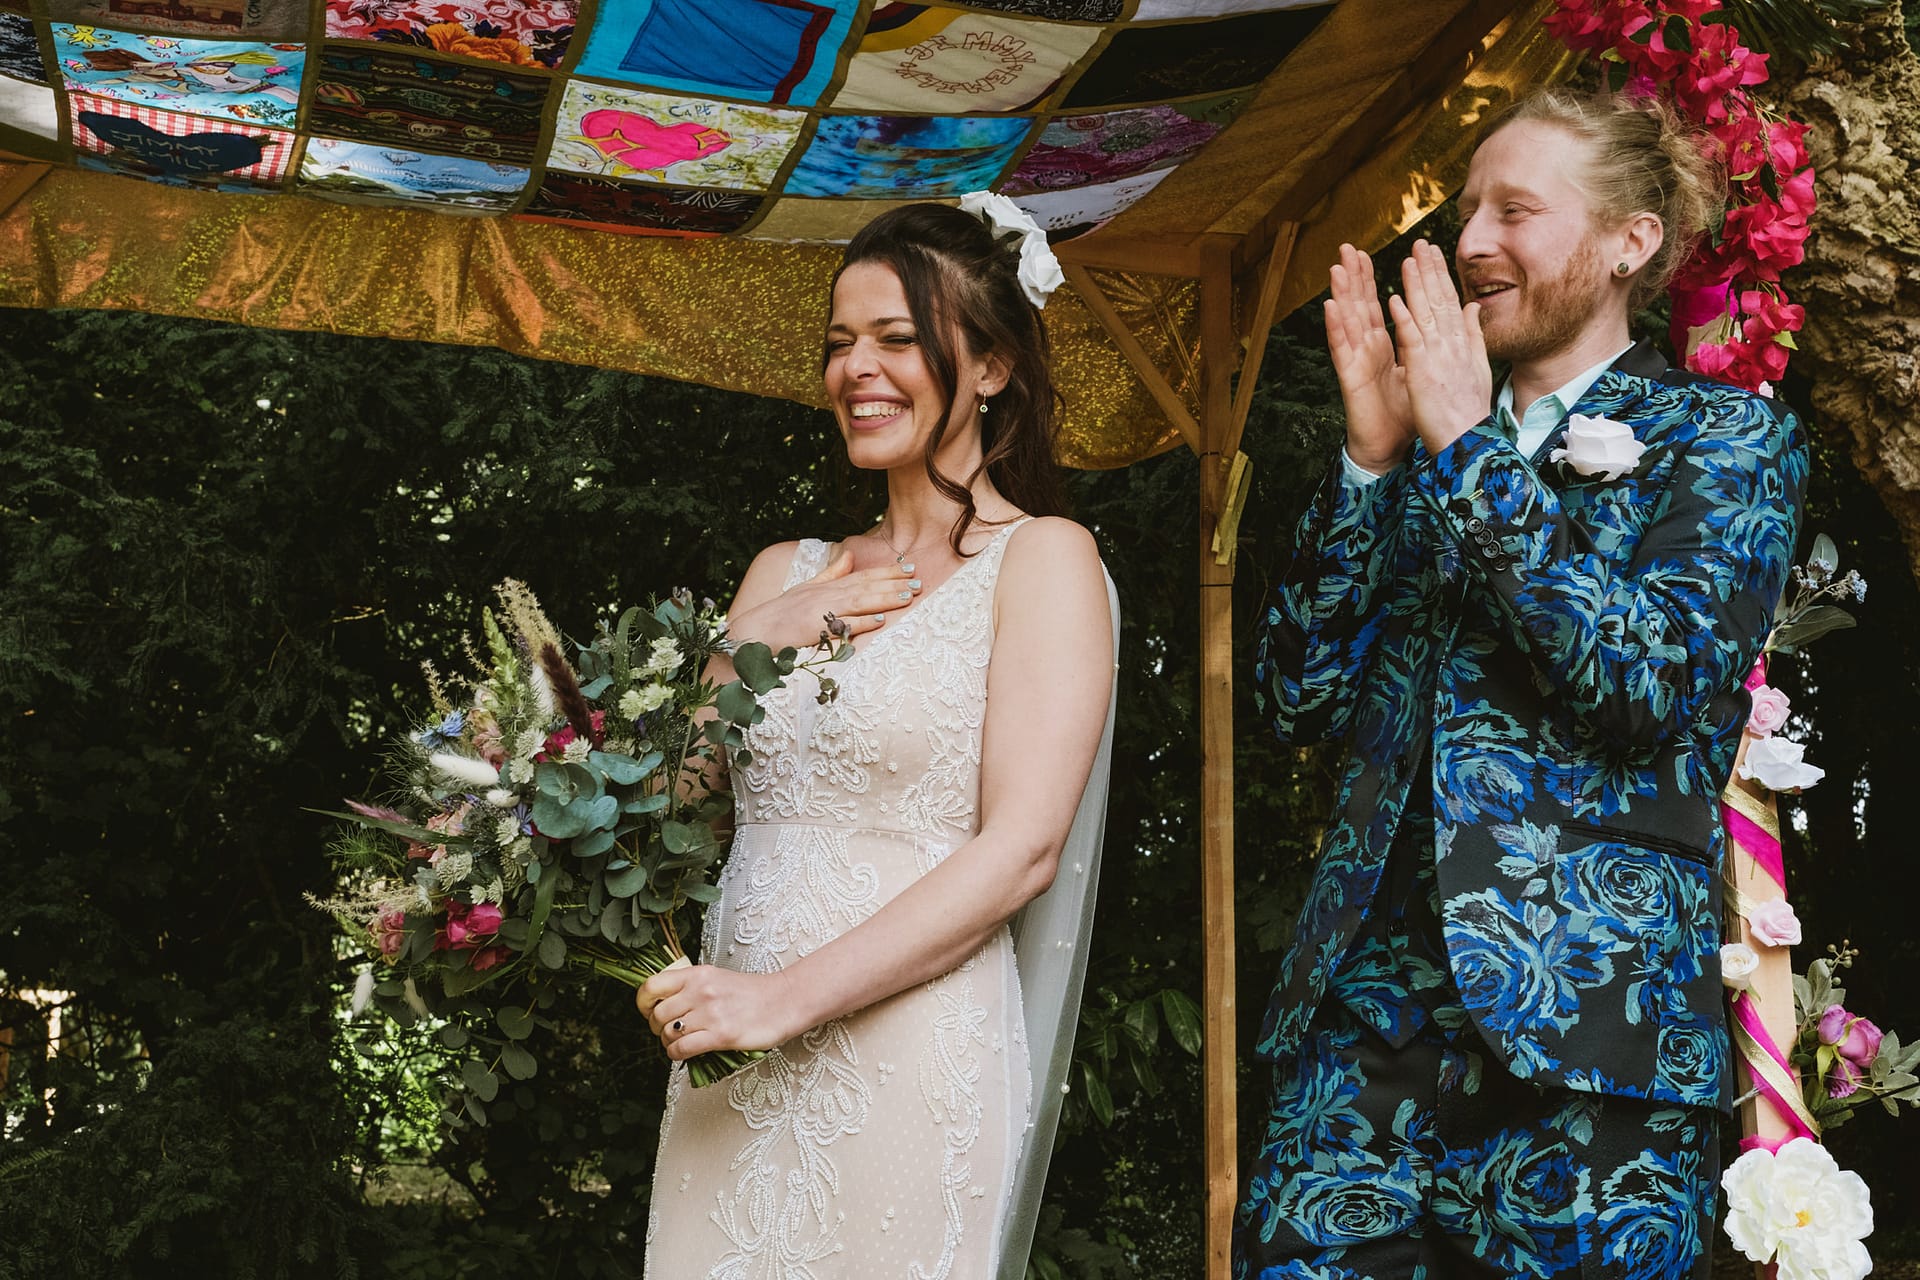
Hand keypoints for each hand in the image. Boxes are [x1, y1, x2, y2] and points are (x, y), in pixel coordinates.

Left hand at [638, 962, 799, 1060]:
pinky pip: (681, 1050)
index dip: (643, 1003)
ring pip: (668, 1034)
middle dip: (657, 1028)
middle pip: (657, 1015)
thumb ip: (690, 986)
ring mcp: (710, 1013)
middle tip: (669, 1031)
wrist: (784, 1001)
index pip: (651, 986)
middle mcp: (700, 991)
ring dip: (669, 1042)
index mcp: (697, 974)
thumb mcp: (717, 978)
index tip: (649, 1012)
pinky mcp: (720, 1035)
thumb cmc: (751, 993)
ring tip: (681, 1043)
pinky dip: (677, 1055)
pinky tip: (686, 1054)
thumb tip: (663, 1004)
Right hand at [727, 544, 918, 652]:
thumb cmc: (780, 614)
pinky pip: (841, 626)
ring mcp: (820, 612)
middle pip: (865, 586)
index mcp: (826, 587)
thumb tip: (849, 556)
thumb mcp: (806, 588)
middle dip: (894, 582)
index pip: (862, 575)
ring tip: (908, 596)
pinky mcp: (814, 631)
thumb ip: (830, 574)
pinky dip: (860, 623)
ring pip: (859, 602)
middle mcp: (826, 596)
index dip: (887, 571)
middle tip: (919, 580)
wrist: (754, 632)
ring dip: (885, 598)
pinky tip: (879, 620)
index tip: (909, 567)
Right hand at [1325, 243, 1413, 471]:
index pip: (1379, 306)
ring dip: (1341, 294)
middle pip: (1359, 306)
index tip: (1370, 254)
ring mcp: (1356, 361)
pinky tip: (1331, 307)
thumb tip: (1447, 321)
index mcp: (1384, 346)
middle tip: (1347, 248)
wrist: (1390, 447)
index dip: (1374, 281)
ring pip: (1347, 322)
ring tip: (1336, 268)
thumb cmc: (1403, 413)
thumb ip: (1427, 344)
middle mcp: (1367, 349)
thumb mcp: (1421, 371)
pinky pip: (1341, 349)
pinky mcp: (1349, 377)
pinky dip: (1335, 328)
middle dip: (1354, 277)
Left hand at [1385, 239, 1492, 454]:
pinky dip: (1404, 319)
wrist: (1469, 439)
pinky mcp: (1423, 371)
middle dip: (1429, 271)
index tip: (1433, 253)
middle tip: (1420, 244)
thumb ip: (1473, 334)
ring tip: (1408, 259)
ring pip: (1426, 314)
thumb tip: (1473, 306)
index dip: (1441, 276)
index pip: (1450, 301)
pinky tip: (1394, 299)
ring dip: (1416, 285)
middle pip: (1440, 300)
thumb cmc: (1470, 408)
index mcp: (1463, 343)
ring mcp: (1439, 355)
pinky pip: (1412, 341)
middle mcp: (1453, 344)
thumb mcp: (1477, 366)